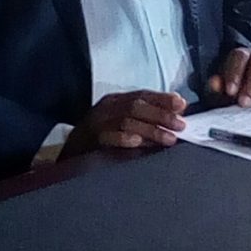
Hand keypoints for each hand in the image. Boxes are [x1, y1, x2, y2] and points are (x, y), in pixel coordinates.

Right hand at [60, 90, 187, 157]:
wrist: (69, 154)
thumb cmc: (99, 138)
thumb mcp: (119, 121)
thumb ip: (144, 117)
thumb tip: (176, 113)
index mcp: (114, 101)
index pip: (141, 95)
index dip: (162, 99)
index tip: (181, 104)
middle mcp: (106, 108)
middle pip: (136, 106)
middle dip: (161, 114)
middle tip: (180, 125)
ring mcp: (97, 123)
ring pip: (126, 121)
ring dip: (150, 129)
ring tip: (168, 138)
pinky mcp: (91, 140)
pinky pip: (108, 137)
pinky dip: (123, 139)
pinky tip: (137, 143)